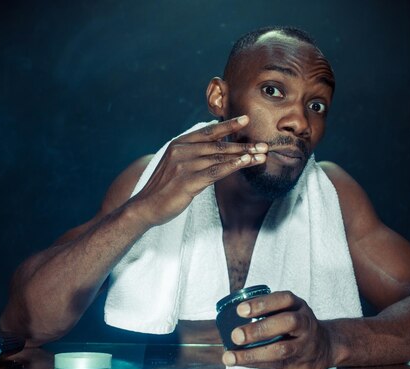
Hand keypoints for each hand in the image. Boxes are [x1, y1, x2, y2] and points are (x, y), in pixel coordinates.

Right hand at [132, 116, 266, 225]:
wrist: (145, 207)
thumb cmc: (164, 188)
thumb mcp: (176, 165)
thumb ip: (194, 155)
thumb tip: (218, 150)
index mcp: (178, 143)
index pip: (208, 131)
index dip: (228, 125)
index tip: (246, 120)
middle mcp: (181, 150)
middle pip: (218, 144)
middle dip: (244, 144)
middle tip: (264, 144)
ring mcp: (184, 165)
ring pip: (220, 157)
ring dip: (244, 156)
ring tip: (262, 155)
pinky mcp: (188, 180)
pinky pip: (216, 171)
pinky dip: (233, 166)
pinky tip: (246, 163)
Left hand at [221, 291, 333, 368]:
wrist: (324, 346)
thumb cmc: (295, 325)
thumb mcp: (288, 310)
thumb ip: (267, 310)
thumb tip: (227, 313)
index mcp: (298, 306)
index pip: (284, 299)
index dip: (262, 303)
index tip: (240, 310)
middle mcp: (305, 323)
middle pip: (287, 323)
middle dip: (259, 329)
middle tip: (236, 335)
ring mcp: (305, 344)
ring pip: (282, 349)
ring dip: (253, 354)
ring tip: (230, 357)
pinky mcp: (299, 363)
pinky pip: (277, 365)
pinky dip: (256, 364)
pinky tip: (239, 363)